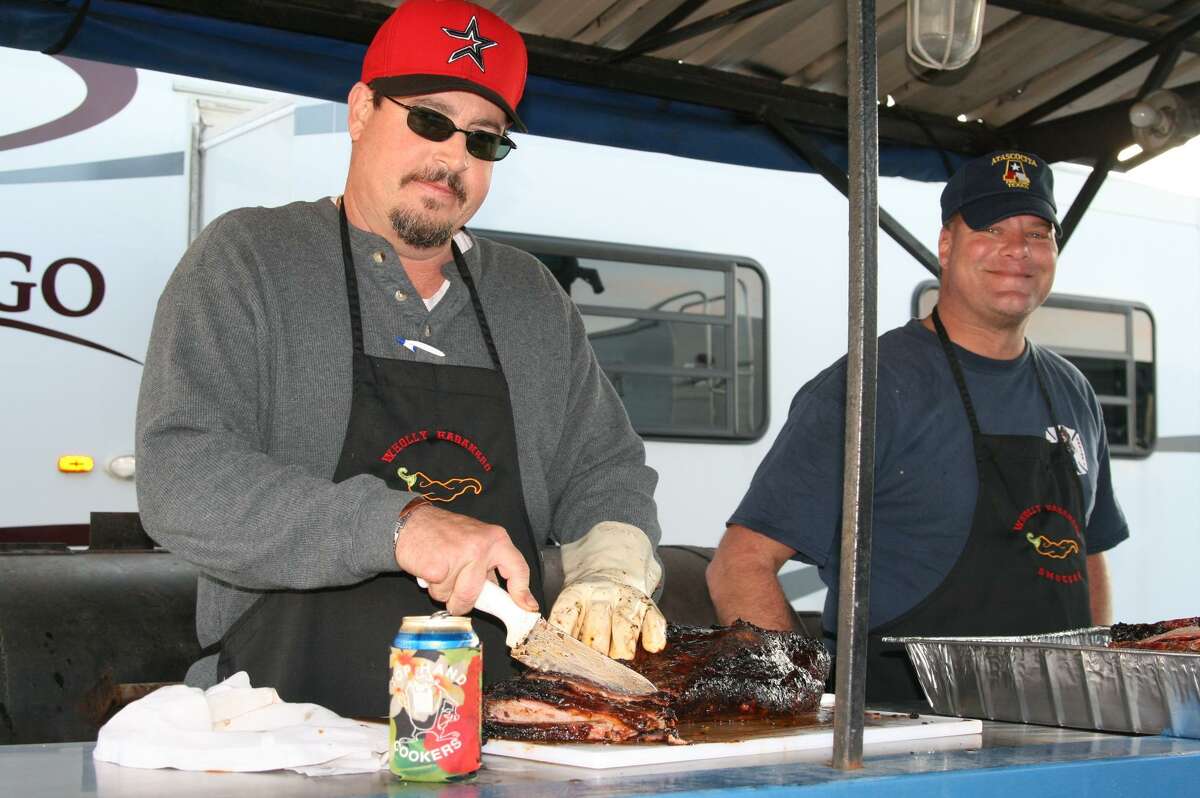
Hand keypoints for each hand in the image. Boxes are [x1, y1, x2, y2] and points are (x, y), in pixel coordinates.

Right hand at [394, 505, 537, 615]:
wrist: (412, 521)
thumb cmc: (445, 535)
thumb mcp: (476, 542)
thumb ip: (490, 566)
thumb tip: (506, 598)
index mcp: (496, 539)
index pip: (518, 569)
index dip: (522, 592)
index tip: (527, 608)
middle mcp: (481, 546)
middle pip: (476, 594)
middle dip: (463, 602)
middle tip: (455, 593)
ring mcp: (460, 556)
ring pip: (454, 597)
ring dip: (444, 592)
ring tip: (440, 570)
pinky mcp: (437, 567)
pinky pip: (437, 592)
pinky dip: (430, 587)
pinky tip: (428, 569)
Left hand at [548, 522, 666, 659]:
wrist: (614, 566)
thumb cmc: (589, 601)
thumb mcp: (571, 606)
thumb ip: (562, 629)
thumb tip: (544, 655)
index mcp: (576, 594)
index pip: (566, 616)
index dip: (562, 639)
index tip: (561, 657)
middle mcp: (601, 594)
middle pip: (596, 628)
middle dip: (595, 652)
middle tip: (593, 668)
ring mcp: (625, 598)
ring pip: (624, 624)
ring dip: (622, 647)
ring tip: (621, 659)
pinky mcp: (647, 605)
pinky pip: (654, 620)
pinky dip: (653, 635)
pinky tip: (651, 647)